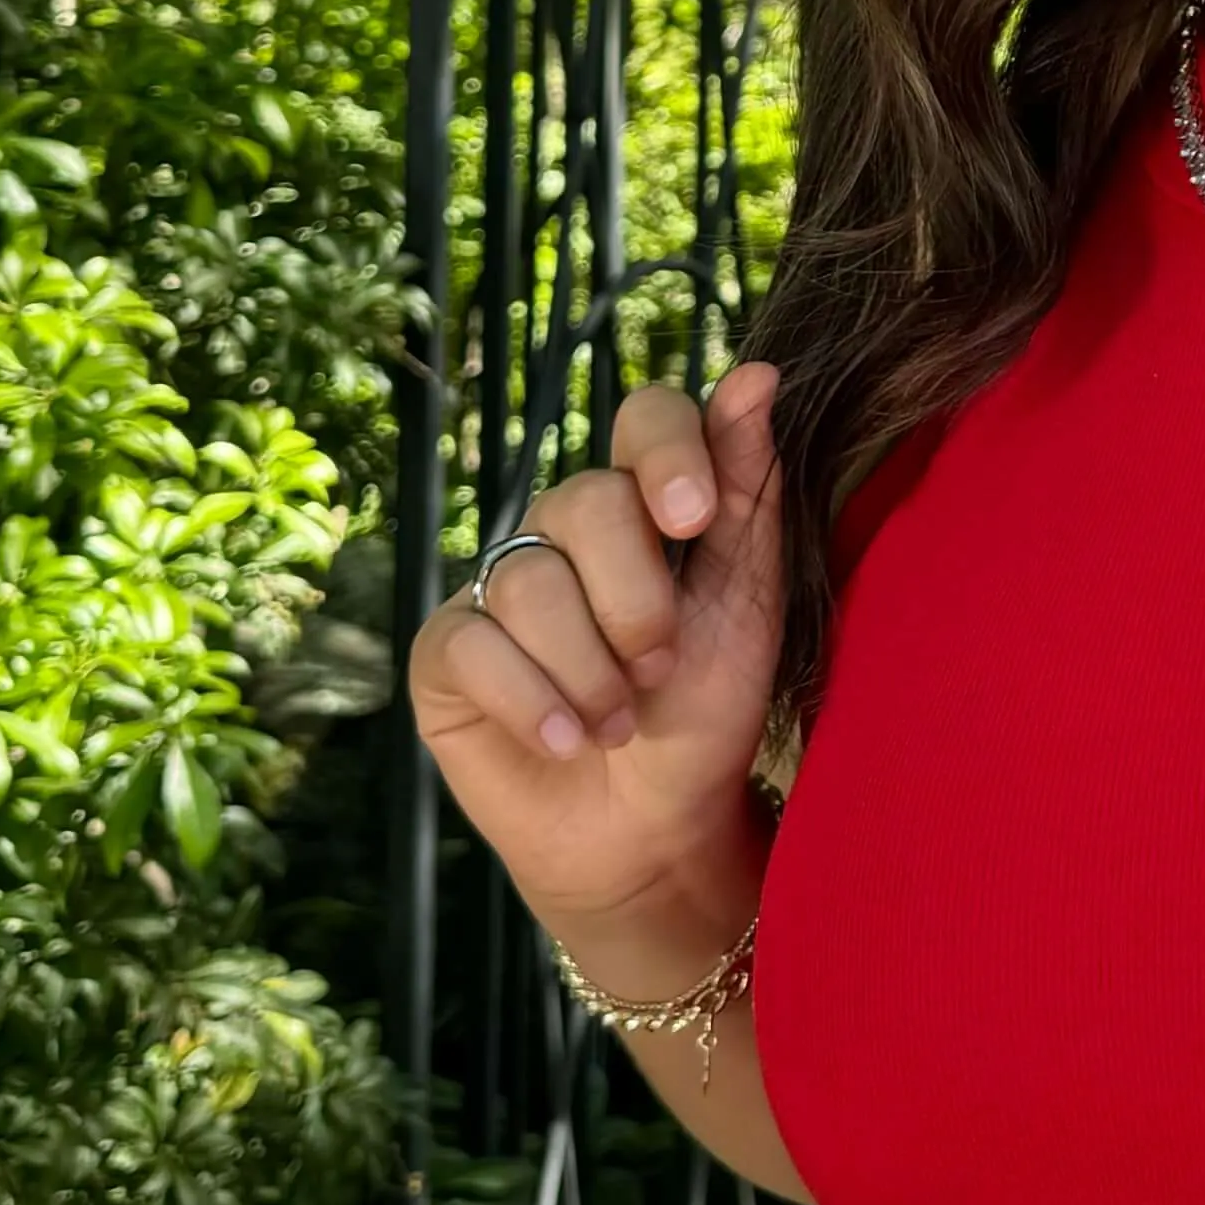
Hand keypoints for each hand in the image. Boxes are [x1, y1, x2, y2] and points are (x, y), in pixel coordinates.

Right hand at [405, 364, 785, 930]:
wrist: (656, 829)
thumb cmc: (708, 710)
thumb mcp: (747, 603)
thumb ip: (748, 493)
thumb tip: (758, 375)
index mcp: (647, 503)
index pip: (646, 417)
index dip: (666, 452)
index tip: (693, 519)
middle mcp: (565, 530)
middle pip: (583, 500)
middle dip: (637, 599)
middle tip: (661, 667)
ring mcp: (498, 585)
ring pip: (529, 579)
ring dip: (591, 670)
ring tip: (621, 722)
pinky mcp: (446, 653)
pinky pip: (473, 644)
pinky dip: (533, 701)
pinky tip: (567, 742)